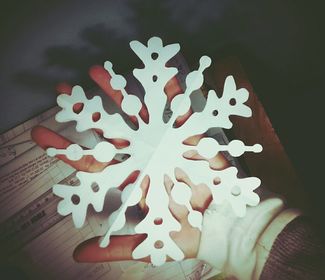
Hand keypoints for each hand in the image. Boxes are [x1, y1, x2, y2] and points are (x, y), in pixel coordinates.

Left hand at [31, 64, 230, 262]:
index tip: (41, 134)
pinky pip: (179, 106)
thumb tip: (78, 255)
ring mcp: (164, 142)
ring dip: (120, 92)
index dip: (68, 150)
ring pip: (139, 113)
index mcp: (131, 178)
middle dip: (87, 111)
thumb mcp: (150, 242)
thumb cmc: (186, 232)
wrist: (223, 225)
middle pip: (110, 131)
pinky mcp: (189, 134)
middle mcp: (144, 156)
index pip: (93, 163)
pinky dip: (172, 89)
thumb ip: (117, 247)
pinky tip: (158, 69)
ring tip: (98, 71)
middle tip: (63, 90)